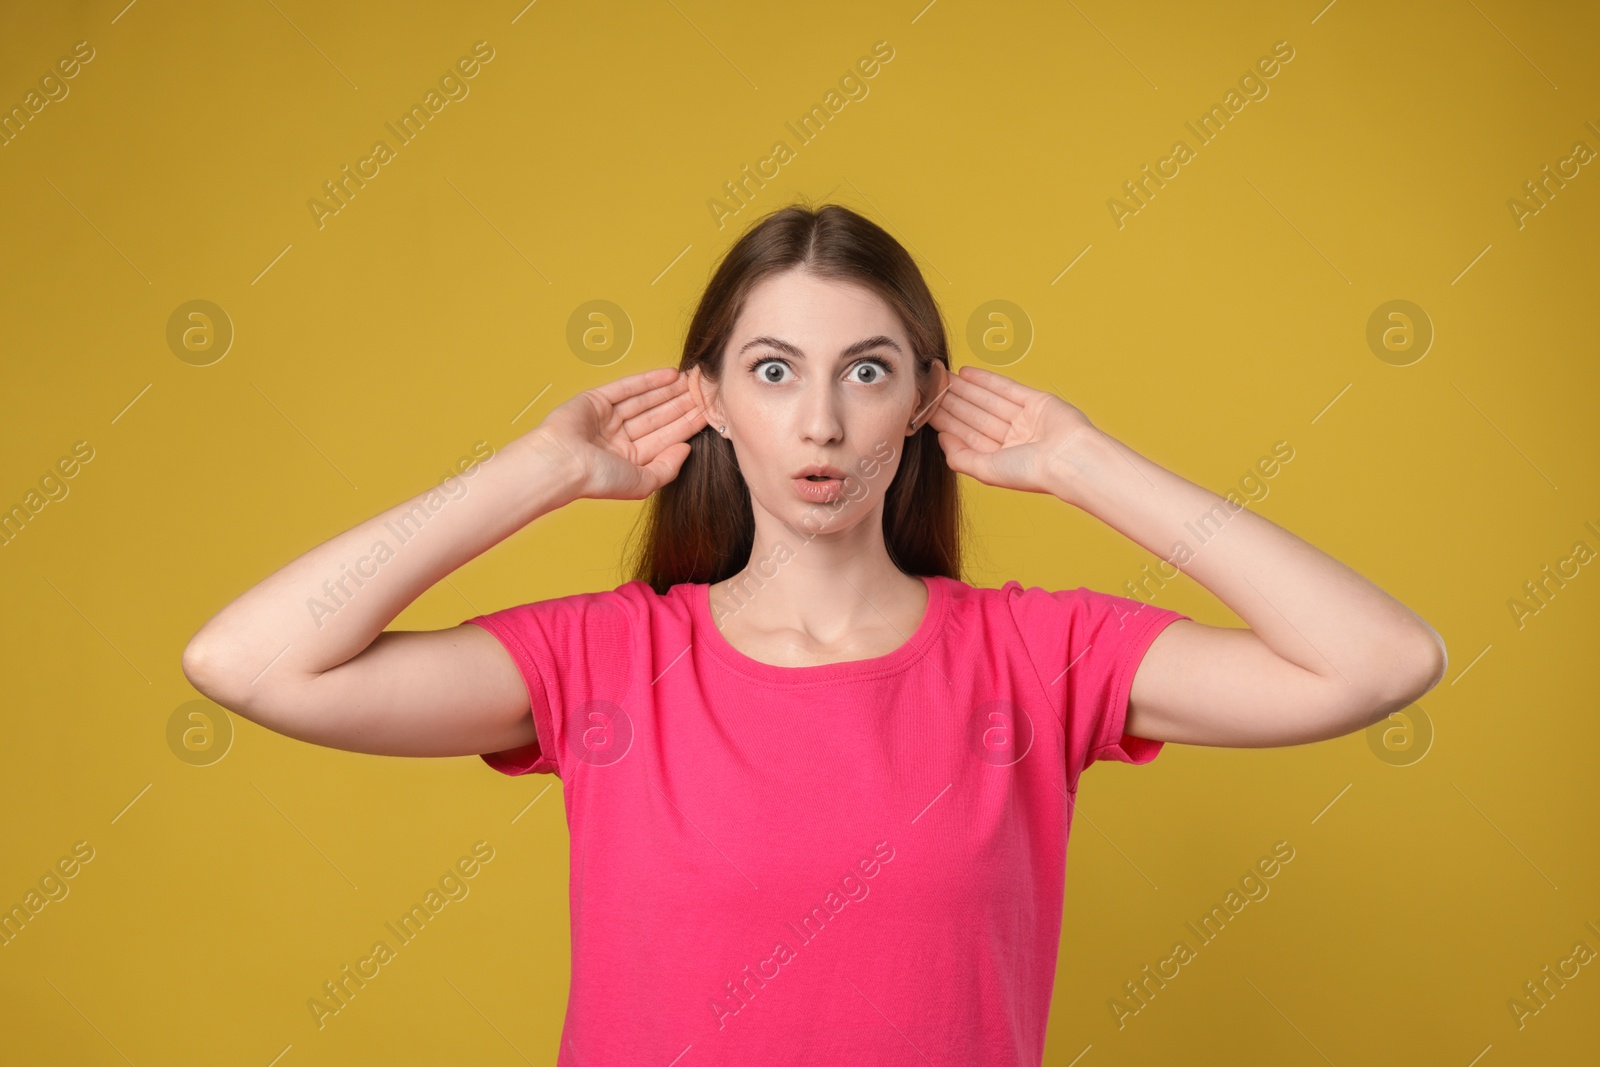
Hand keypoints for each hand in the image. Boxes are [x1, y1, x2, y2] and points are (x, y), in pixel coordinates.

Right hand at [527, 366, 707, 500]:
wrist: (561, 463)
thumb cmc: (597, 479)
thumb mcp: (643, 483)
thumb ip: (667, 468)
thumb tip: (687, 449)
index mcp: (630, 460)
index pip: (666, 437)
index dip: (688, 424)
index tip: (710, 412)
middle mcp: (619, 438)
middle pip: (659, 417)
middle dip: (682, 404)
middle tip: (705, 390)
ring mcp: (607, 418)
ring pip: (646, 401)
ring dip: (670, 390)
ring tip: (693, 379)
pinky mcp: (595, 400)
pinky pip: (627, 387)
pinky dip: (649, 380)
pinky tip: (671, 375)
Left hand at [926, 365, 1099, 495]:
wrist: (1067, 458)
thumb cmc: (1029, 472)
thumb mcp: (985, 471)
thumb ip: (960, 457)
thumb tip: (942, 439)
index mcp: (1001, 458)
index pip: (967, 435)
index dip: (946, 421)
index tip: (926, 408)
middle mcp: (1012, 439)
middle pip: (975, 415)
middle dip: (953, 401)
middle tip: (931, 386)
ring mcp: (1025, 419)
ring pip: (987, 400)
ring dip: (965, 388)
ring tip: (943, 376)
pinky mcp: (1038, 402)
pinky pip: (1007, 388)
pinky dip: (986, 379)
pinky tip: (966, 372)